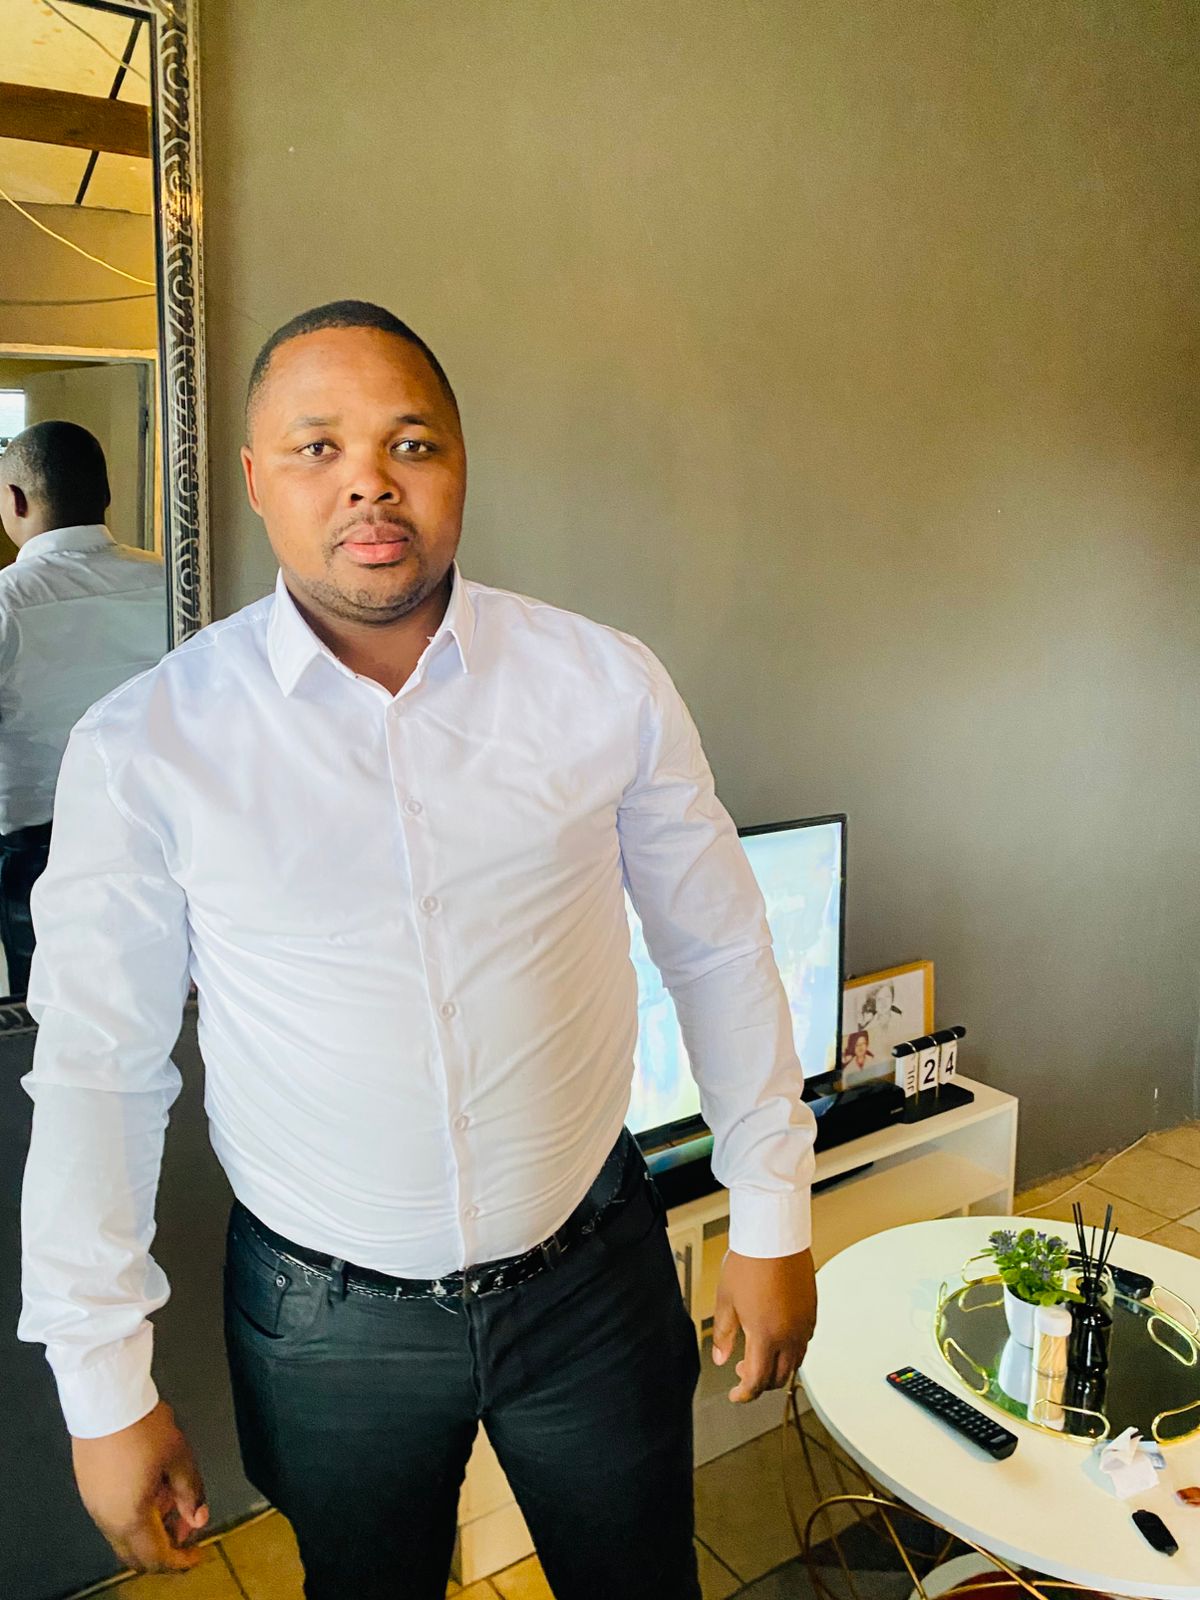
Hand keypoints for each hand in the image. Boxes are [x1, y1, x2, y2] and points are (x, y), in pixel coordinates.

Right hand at [72, 1399, 208, 1573]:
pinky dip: (136, 1513)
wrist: (106, 1400)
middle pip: (136, 1554)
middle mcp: (106, 1520)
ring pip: (124, 1534)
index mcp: (129, 1518)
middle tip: (188, 1527)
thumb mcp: (178, 1459)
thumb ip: (190, 1493)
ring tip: (174, 1497)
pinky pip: (113, 1515)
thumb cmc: (144, 1428)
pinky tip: (153, 1486)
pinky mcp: (89, 1488)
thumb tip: (198, 1518)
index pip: (156, 1558)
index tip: (198, 1555)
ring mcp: (94, 1505)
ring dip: (151, 1527)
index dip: (180, 1562)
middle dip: (165, 1547)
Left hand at [712, 1248, 817, 1403]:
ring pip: (795, 1362)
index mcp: (766, 1336)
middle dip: (760, 1382)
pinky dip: (791, 1350)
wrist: (773, 1237)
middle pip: (779, 1377)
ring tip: (759, 1355)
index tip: (735, 1395)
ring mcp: (804, 1324)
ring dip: (777, 1367)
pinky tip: (777, 1338)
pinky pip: (805, 1343)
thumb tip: (721, 1358)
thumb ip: (724, 1335)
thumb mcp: (726, 1301)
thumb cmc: (749, 1262)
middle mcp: (790, 1335)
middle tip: (742, 1372)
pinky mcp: (812, 1311)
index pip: (757, 1381)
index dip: (744, 1394)